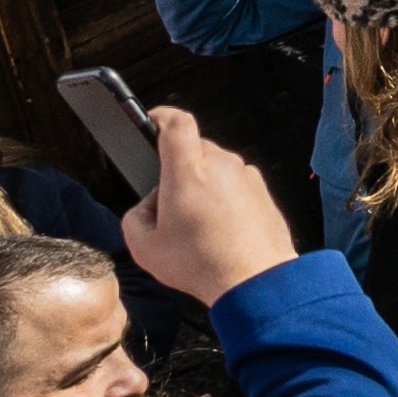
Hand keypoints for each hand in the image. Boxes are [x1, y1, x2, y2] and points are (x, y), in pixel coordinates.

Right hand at [120, 108, 298, 306]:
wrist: (254, 280)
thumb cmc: (201, 264)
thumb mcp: (144, 246)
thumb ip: (136, 216)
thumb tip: (150, 203)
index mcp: (189, 171)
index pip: (177, 123)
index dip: (162, 116)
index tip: (152, 120)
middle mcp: (222, 165)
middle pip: (195, 149)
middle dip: (177, 168)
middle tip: (168, 204)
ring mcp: (246, 176)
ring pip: (216, 167)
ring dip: (202, 185)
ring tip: (196, 225)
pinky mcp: (262, 190)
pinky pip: (234, 184)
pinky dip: (223, 197)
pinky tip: (218, 228)